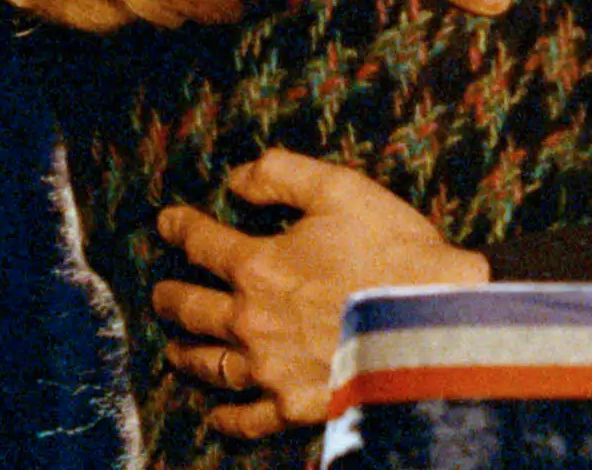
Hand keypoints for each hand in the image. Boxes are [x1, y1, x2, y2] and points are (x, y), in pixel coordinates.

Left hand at [152, 150, 489, 435]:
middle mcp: (250, 320)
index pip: (203, 242)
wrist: (430, 320)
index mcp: (258, 265)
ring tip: (174, 349)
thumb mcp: (339, 189)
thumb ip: (281, 175)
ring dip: (186, 353)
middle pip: (193, 308)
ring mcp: (269, 368)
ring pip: (209, 363)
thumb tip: (236, 178)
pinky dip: (226, 416)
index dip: (181, 228)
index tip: (166, 222)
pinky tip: (215, 413)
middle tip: (161, 294)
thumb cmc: (391, 250)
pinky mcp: (293, 404)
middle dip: (172, 297)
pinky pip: (247, 417)